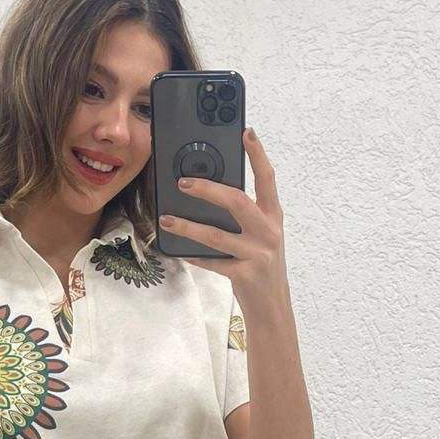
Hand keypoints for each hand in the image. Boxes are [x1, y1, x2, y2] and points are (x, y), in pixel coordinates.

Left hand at [158, 127, 287, 310]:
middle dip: (208, 189)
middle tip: (183, 182)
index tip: (246, 132)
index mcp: (273, 217)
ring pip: (217, 235)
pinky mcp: (244, 275)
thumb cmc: (262, 265)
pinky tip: (179, 251)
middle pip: (236, 201)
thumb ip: (245, 215)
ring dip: (188, 226)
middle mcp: (268, 233)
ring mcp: (257, 254)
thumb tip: (211, 192)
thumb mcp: (261, 236)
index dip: (257, 154)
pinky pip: (212, 261)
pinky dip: (194, 255)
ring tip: (167, 220)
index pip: (267, 179)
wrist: (273, 306)